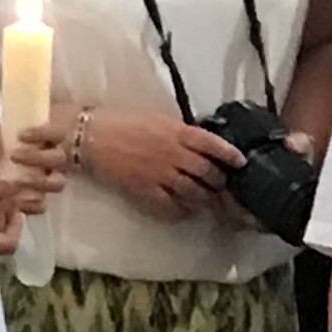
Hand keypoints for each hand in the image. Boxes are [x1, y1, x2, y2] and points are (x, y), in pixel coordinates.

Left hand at [0, 116, 69, 207]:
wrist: (4, 162)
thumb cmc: (6, 141)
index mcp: (53, 139)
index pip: (57, 133)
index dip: (43, 134)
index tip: (21, 135)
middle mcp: (58, 160)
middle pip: (59, 159)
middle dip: (37, 158)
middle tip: (14, 156)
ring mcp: (53, 180)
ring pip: (57, 183)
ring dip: (39, 183)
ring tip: (17, 182)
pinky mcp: (42, 198)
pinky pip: (44, 205)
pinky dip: (32, 205)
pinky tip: (17, 202)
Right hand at [79, 107, 242, 217]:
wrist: (91, 137)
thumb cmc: (123, 123)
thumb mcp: (158, 120)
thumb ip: (181, 133)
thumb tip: (200, 145)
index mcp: (179, 132)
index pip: (214, 145)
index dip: (230, 155)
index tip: (240, 163)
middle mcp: (175, 154)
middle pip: (208, 173)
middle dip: (218, 182)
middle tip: (221, 186)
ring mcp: (161, 174)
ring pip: (194, 193)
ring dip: (203, 199)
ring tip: (205, 200)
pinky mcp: (146, 191)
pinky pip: (172, 207)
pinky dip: (182, 211)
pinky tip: (184, 211)